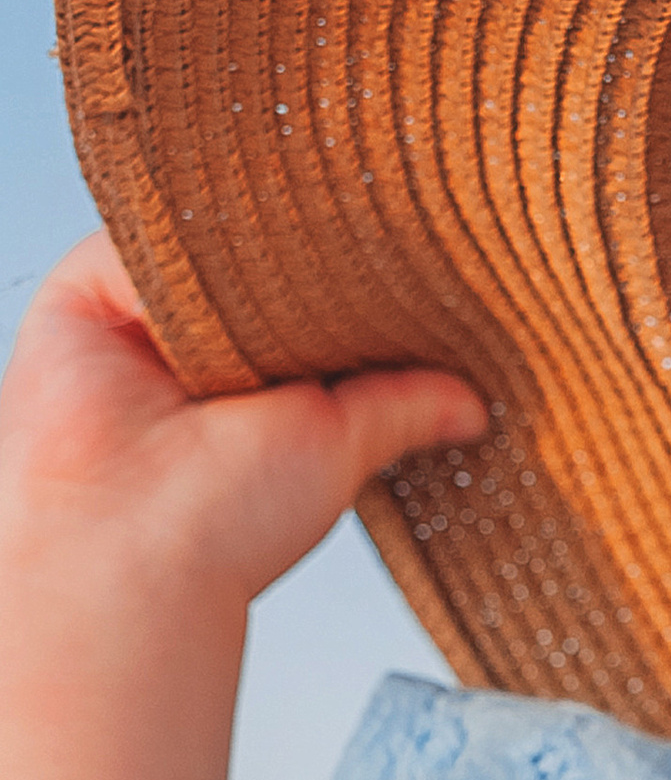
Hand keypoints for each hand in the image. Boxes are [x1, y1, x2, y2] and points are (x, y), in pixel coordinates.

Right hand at [0, 230, 485, 602]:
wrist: (133, 551)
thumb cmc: (224, 525)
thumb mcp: (340, 448)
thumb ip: (401, 407)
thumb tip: (475, 406)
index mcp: (253, 375)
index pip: (309, 296)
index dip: (351, 278)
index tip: (407, 258)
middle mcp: (194, 341)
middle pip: (257, 258)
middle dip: (306, 248)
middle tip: (365, 228)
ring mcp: (139, 314)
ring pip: (206, 238)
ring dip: (246, 243)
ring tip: (293, 253)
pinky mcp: (85, 293)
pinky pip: (144, 235)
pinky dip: (186, 244)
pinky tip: (219, 269)